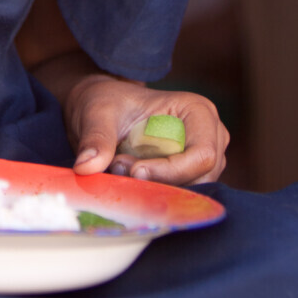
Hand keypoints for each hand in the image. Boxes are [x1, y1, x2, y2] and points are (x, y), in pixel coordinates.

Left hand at [65, 73, 227, 185]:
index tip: (132, 171)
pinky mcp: (193, 173)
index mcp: (197, 110)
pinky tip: (131, 179)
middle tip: (120, 167)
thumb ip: (96, 139)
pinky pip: (182, 194)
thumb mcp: (97, 115)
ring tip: (122, 167)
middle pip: (201, 177)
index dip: (171, 171)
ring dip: (156, 188)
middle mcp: (211, 133)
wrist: (103, 110)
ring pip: (192, 190)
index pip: (202, 155)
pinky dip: (156, 193)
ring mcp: (204, 156)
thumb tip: (86, 167)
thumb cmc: (105, 104)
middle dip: (160, 181)